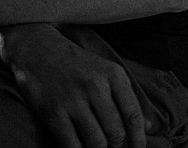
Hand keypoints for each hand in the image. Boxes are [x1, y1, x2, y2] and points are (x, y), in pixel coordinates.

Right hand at [0, 23, 147, 147]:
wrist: (39, 50)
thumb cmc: (78, 64)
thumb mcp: (106, 71)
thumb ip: (127, 97)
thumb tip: (149, 127)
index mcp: (113, 75)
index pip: (133, 115)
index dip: (138, 138)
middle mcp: (95, 86)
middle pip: (116, 132)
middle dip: (117, 145)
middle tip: (112, 146)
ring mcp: (73, 100)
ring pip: (97, 142)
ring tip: (98, 147)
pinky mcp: (54, 112)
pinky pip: (72, 144)